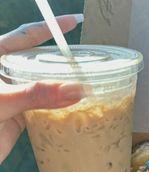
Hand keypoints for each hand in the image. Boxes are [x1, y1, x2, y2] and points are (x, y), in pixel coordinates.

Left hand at [0, 14, 83, 163]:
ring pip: (43, 86)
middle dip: (60, 60)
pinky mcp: (19, 116)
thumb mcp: (3, 100)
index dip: (50, 27)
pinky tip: (72, 107)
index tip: (73, 22)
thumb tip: (75, 90)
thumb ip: (36, 94)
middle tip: (84, 61)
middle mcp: (6, 75)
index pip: (26, 36)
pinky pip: (43, 108)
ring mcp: (14, 96)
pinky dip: (58, 108)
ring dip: (62, 87)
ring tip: (84, 83)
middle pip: (38, 61)